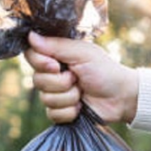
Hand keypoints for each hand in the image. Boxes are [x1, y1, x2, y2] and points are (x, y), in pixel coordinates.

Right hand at [24, 32, 138, 123]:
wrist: (120, 97)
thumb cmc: (105, 71)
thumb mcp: (82, 53)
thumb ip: (56, 45)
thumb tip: (30, 36)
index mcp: (56, 56)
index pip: (31, 56)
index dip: (41, 63)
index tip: (56, 66)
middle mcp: (52, 75)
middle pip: (37, 81)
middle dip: (61, 83)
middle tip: (77, 79)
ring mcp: (55, 94)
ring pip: (46, 99)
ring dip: (69, 97)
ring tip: (82, 93)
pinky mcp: (60, 112)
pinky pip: (53, 114)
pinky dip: (70, 112)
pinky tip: (81, 107)